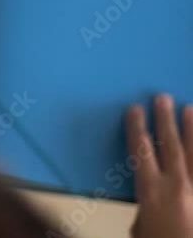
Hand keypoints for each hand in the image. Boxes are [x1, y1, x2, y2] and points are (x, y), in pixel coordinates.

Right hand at [127, 94, 192, 237]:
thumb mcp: (140, 230)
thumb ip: (146, 210)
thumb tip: (149, 205)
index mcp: (152, 192)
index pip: (141, 151)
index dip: (136, 128)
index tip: (134, 108)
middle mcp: (177, 186)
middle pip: (171, 146)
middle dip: (165, 120)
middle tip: (162, 97)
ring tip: (191, 109)